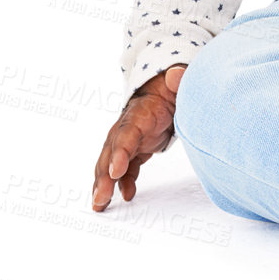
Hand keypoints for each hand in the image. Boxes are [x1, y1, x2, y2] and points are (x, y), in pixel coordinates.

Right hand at [92, 64, 187, 209]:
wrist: (165, 89)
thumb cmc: (172, 87)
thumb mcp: (178, 83)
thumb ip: (178, 80)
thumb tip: (175, 74)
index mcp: (140, 112)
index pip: (127, 133)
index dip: (120, 152)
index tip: (116, 171)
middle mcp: (127, 127)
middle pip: (111, 152)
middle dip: (103, 176)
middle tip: (100, 198)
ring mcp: (128, 139)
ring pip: (110, 163)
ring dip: (103, 184)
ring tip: (99, 204)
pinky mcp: (135, 149)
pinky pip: (124, 169)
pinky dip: (122, 183)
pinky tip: (127, 196)